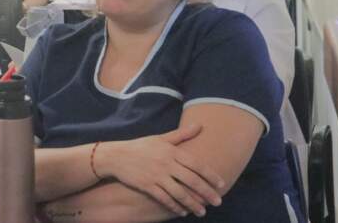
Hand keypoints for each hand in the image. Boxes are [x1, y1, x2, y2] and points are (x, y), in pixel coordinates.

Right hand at [96, 124, 224, 217]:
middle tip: (217, 202)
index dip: (210, 175)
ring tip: (202, 211)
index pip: (196, 164)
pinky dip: (174, 206)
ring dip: (192, 204)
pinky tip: (182, 211)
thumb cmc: (141, 146)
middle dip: (206, 193)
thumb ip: (181, 135)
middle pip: (191, 180)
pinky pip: (164, 198)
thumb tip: (200, 125)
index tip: (221, 184)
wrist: (116, 156)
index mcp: (171, 151)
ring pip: (179, 193)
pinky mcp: (147, 186)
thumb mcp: (160, 138)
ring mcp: (156, 176)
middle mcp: (165, 164)